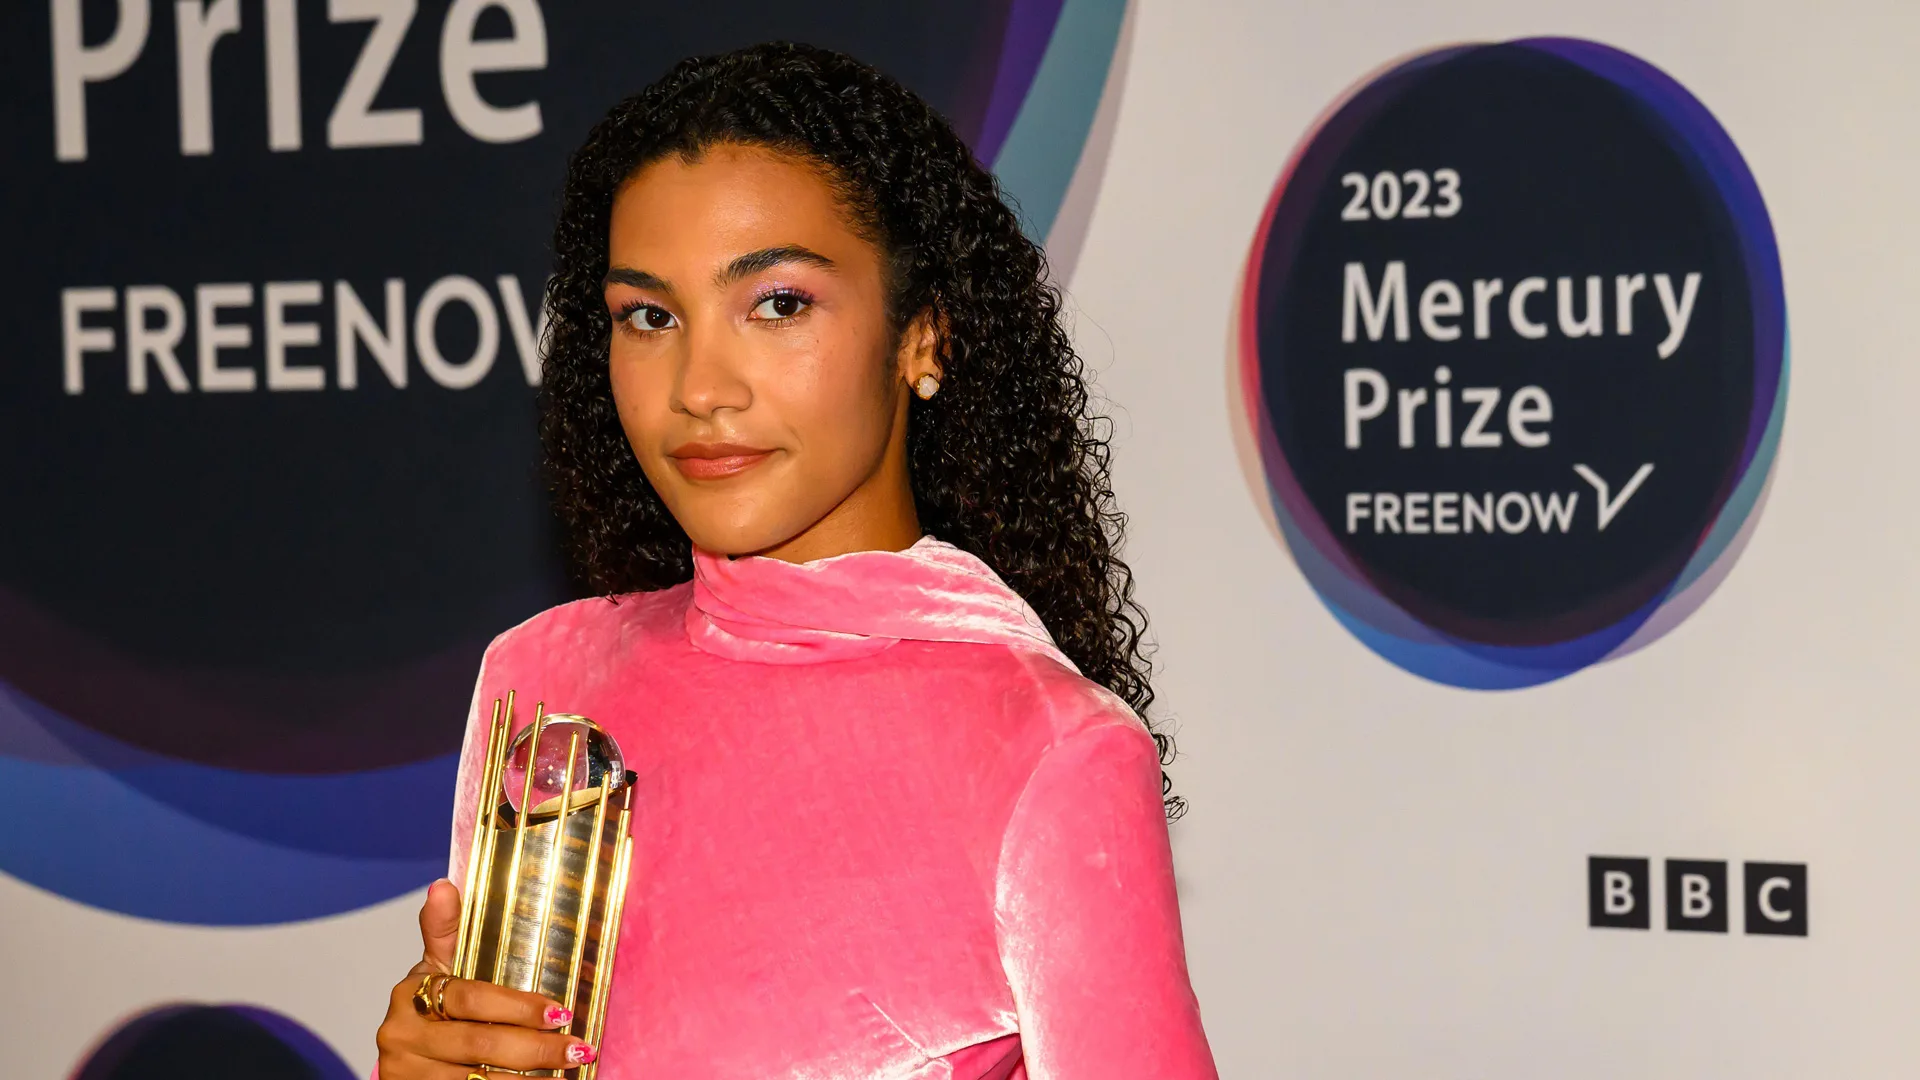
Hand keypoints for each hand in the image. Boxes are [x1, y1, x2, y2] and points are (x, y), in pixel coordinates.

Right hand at [375, 879, 596, 1077]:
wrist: (407, 1062)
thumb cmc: (434, 1009)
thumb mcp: (438, 969)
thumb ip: (445, 931)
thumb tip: (443, 885)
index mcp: (410, 994)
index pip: (471, 998)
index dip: (519, 1007)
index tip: (560, 1011)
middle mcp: (400, 1035)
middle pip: (480, 1042)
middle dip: (536, 1048)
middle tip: (578, 1047)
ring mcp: (404, 1073)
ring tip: (568, 1072)